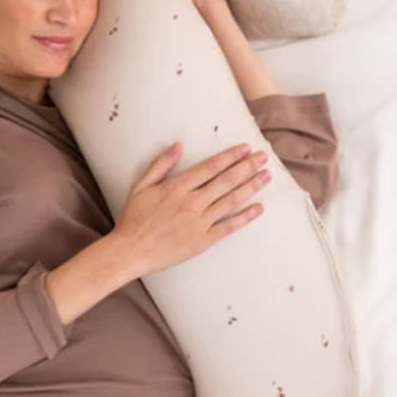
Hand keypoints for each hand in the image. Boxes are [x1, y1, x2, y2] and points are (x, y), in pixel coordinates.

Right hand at [111, 139, 270, 278]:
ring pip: (231, 201)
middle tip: (263, 157)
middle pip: (226, 180)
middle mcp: (191, 202)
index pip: (210, 167)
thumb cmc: (134, 219)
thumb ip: (161, 165)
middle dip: (247, 166)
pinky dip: (245, 217)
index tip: (245, 148)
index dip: (230, 156)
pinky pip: (228, 227)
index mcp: (177, 187)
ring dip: (251, 186)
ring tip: (266, 176)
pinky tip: (259, 208)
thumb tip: (178, 146)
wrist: (130, 251)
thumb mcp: (141, 186)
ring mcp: (199, 222)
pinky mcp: (202, 241)